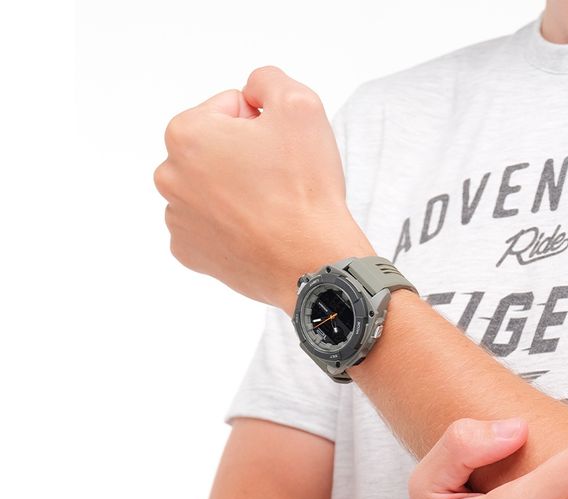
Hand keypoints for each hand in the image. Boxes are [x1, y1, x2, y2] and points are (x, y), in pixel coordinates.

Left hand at [153, 66, 374, 314]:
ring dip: (235, 190)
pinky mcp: (189, 253)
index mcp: (186, 134)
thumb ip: (267, 79)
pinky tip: (255, 232)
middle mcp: (169, 176)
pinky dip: (229, 225)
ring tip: (269, 209)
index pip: (228, 108)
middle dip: (243, 156)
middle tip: (276, 180)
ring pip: (210, 188)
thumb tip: (251, 93)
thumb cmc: (305, 189)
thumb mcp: (300, 105)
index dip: (262, 124)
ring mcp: (176, 219)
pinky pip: (208, 226)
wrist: (311, 262)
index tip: (279, 151)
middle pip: (213, 149)